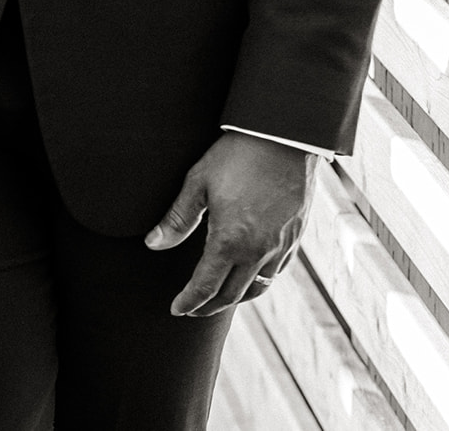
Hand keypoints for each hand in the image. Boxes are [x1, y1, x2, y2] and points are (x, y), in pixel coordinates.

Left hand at [146, 131, 315, 316]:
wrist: (284, 138)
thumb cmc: (236, 156)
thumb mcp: (198, 183)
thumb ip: (177, 218)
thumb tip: (153, 243)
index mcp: (231, 241)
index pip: (206, 286)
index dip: (189, 301)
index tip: (176, 309)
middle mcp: (259, 251)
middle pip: (232, 294)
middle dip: (209, 306)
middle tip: (192, 310)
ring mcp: (281, 245)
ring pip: (258, 287)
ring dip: (236, 297)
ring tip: (219, 298)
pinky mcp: (296, 236)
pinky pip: (276, 271)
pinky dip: (259, 281)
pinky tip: (250, 276)